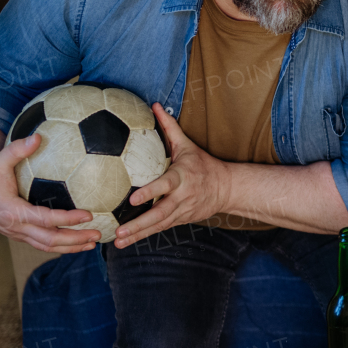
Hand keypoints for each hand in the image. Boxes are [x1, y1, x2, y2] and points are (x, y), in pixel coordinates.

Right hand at [0, 126, 99, 252]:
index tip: (88, 214)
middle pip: (49, 239)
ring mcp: (17, 233)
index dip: (67, 219)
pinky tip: (78, 242)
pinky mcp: (20, 234)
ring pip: (46, 246)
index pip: (45, 219)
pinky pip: (42, 244)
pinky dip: (61, 246)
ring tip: (93, 242)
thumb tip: (38, 136)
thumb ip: (18, 149)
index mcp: (12, 210)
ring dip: (71, 246)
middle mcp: (15, 227)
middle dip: (75, 239)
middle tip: (98, 234)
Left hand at [113, 104, 229, 247]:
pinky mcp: (182, 220)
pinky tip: (128, 241)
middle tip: (120, 230)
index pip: (165, 185)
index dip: (150, 192)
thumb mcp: (188, 145)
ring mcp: (183, 211)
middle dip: (139, 224)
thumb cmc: (203, 164)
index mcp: (182, 177)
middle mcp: (182, 197)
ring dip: (139, 234)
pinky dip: (145, 236)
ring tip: (120, 241)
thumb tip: (154, 106)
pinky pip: (161, 229)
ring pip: (159, 225)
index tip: (134, 198)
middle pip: (160, 213)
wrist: (227, 187)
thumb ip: (169, 128)